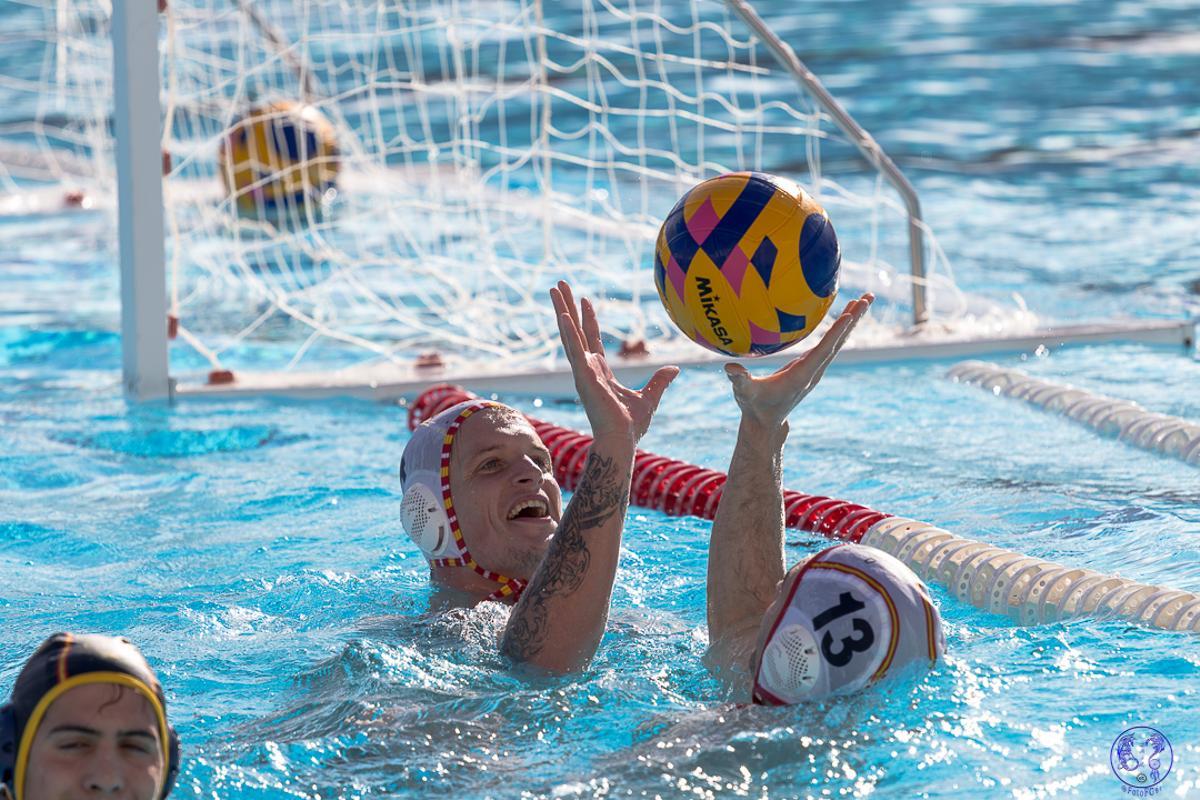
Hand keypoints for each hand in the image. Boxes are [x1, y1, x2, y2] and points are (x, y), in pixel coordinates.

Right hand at [551, 280, 677, 443]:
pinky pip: (574, 350)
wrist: (623, 440)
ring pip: (569, 334)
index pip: (591, 339)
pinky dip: (568, 332)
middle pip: (575, 330)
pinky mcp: (583, 376)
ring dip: (561, 310)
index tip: (585, 299)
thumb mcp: (650, 397)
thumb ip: (660, 380)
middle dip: (567, 306)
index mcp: (600, 372)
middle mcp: (587, 368)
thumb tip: (674, 369)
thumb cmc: (631, 425)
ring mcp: (582, 371)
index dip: (588, 319)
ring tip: (553, 288)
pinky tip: (562, 314)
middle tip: (558, 285)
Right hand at [724, 293, 873, 431]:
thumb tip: (729, 367)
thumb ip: (739, 380)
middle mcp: (813, 371)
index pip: (823, 351)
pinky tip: (846, 315)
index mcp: (801, 375)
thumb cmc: (754, 406)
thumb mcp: (744, 393)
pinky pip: (831, 343)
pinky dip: (841, 328)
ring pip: (838, 341)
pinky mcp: (811, 366)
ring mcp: (814, 368)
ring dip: (852, 320)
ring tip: (865, 300)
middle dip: (853, 320)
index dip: (836, 333)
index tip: (850, 315)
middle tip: (868, 298)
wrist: (766, 422)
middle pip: (838, 342)